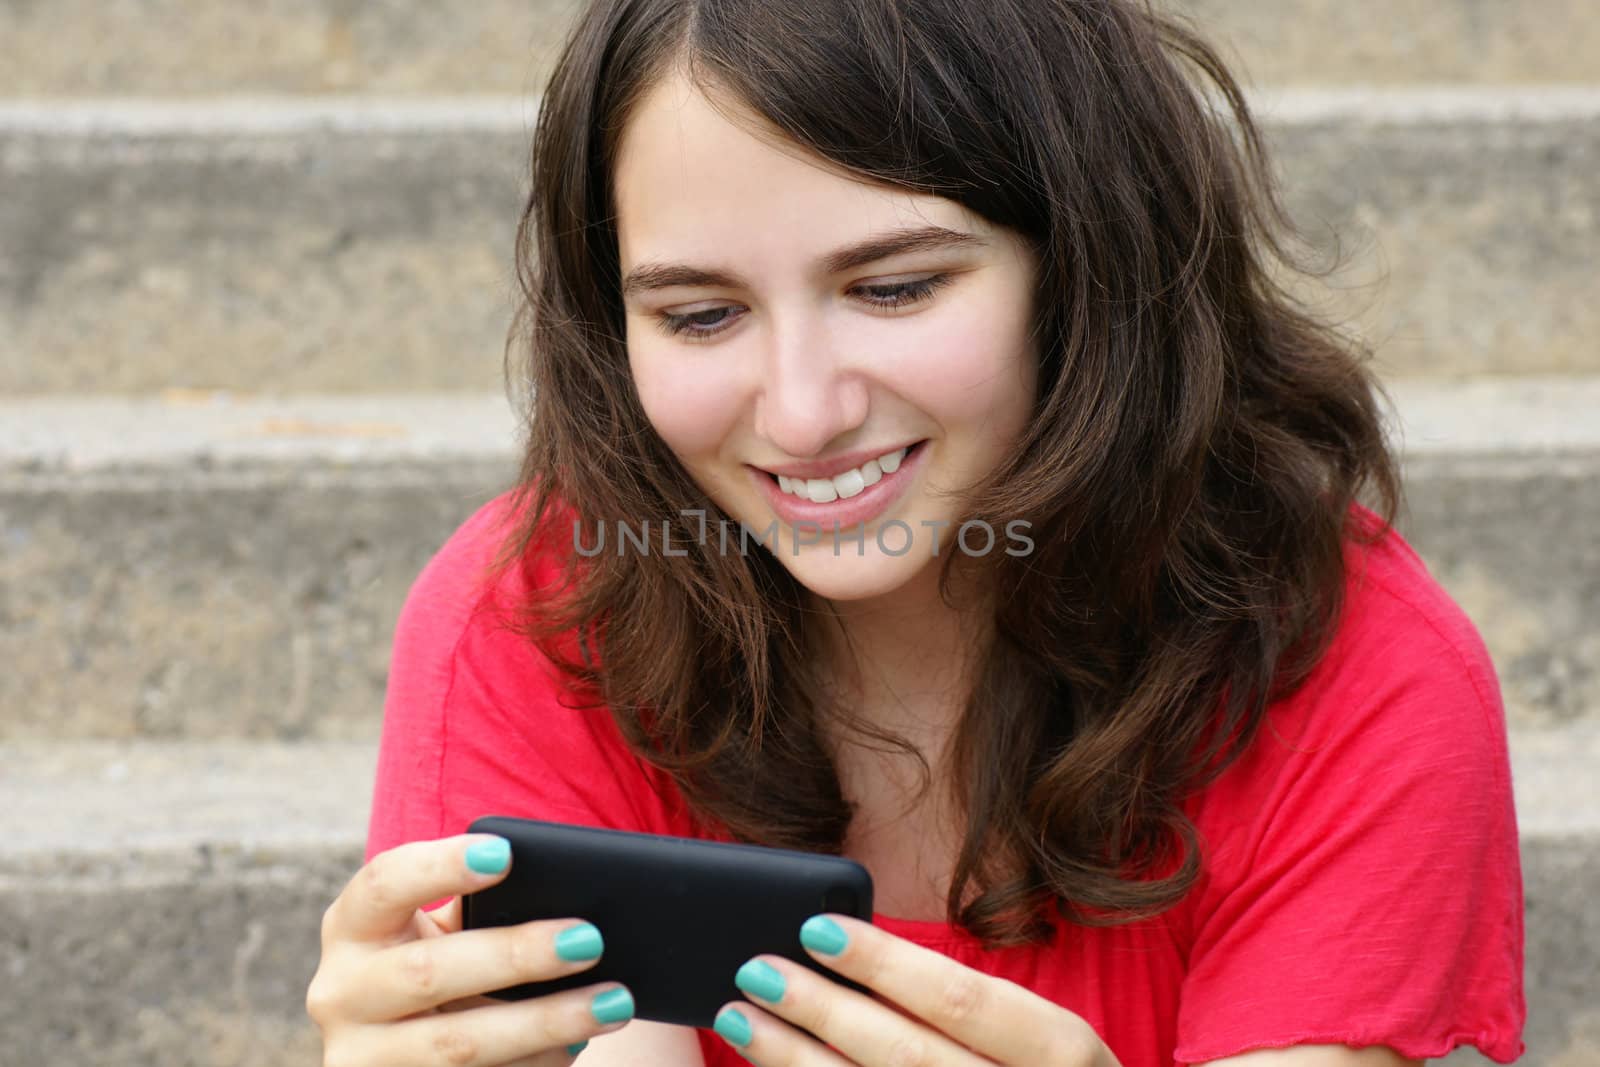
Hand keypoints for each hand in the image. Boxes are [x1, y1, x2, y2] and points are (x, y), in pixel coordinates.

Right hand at [305, 834, 636, 1065]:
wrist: (397, 1051)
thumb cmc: (440, 964)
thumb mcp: (439, 933)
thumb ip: (477, 911)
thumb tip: (563, 896)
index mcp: (352, 926)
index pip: (384, 883)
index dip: (440, 866)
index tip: (506, 855)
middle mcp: (341, 993)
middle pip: (429, 972)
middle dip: (516, 955)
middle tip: (590, 939)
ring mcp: (362, 1058)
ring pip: (458, 1043)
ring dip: (544, 1021)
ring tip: (613, 1001)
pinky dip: (533, 1064)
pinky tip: (576, 1044)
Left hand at [711, 914, 1119, 1065]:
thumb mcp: (1038, 1044)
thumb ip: (962, 1008)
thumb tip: (843, 946)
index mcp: (1064, 1055)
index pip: (961, 1000)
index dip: (884, 963)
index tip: (815, 927)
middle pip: (905, 1056)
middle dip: (821, 1010)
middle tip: (755, 969)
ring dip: (795, 1062)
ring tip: (740, 1018)